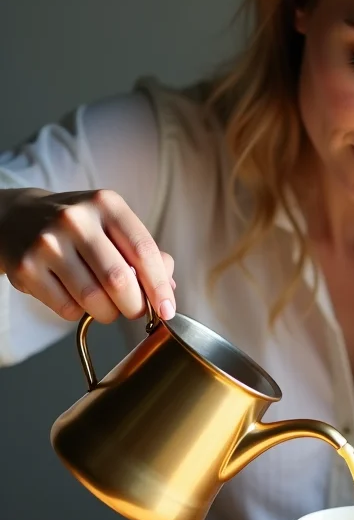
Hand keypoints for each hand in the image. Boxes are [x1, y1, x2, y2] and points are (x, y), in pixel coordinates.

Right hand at [0, 188, 174, 322]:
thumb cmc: (80, 227)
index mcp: (107, 205)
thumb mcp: (113, 225)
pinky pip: (66, 307)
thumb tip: (168, 286)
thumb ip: (145, 253)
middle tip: (135, 311)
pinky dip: (80, 313)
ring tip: (108, 308)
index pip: (143, 250)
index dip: (159, 286)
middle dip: (135, 305)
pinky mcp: (26, 267)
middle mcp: (76, 220)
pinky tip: (78, 300)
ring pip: (93, 298)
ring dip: (109, 313)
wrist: (18, 217)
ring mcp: (47, 243)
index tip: (167, 309)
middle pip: (119, 279)